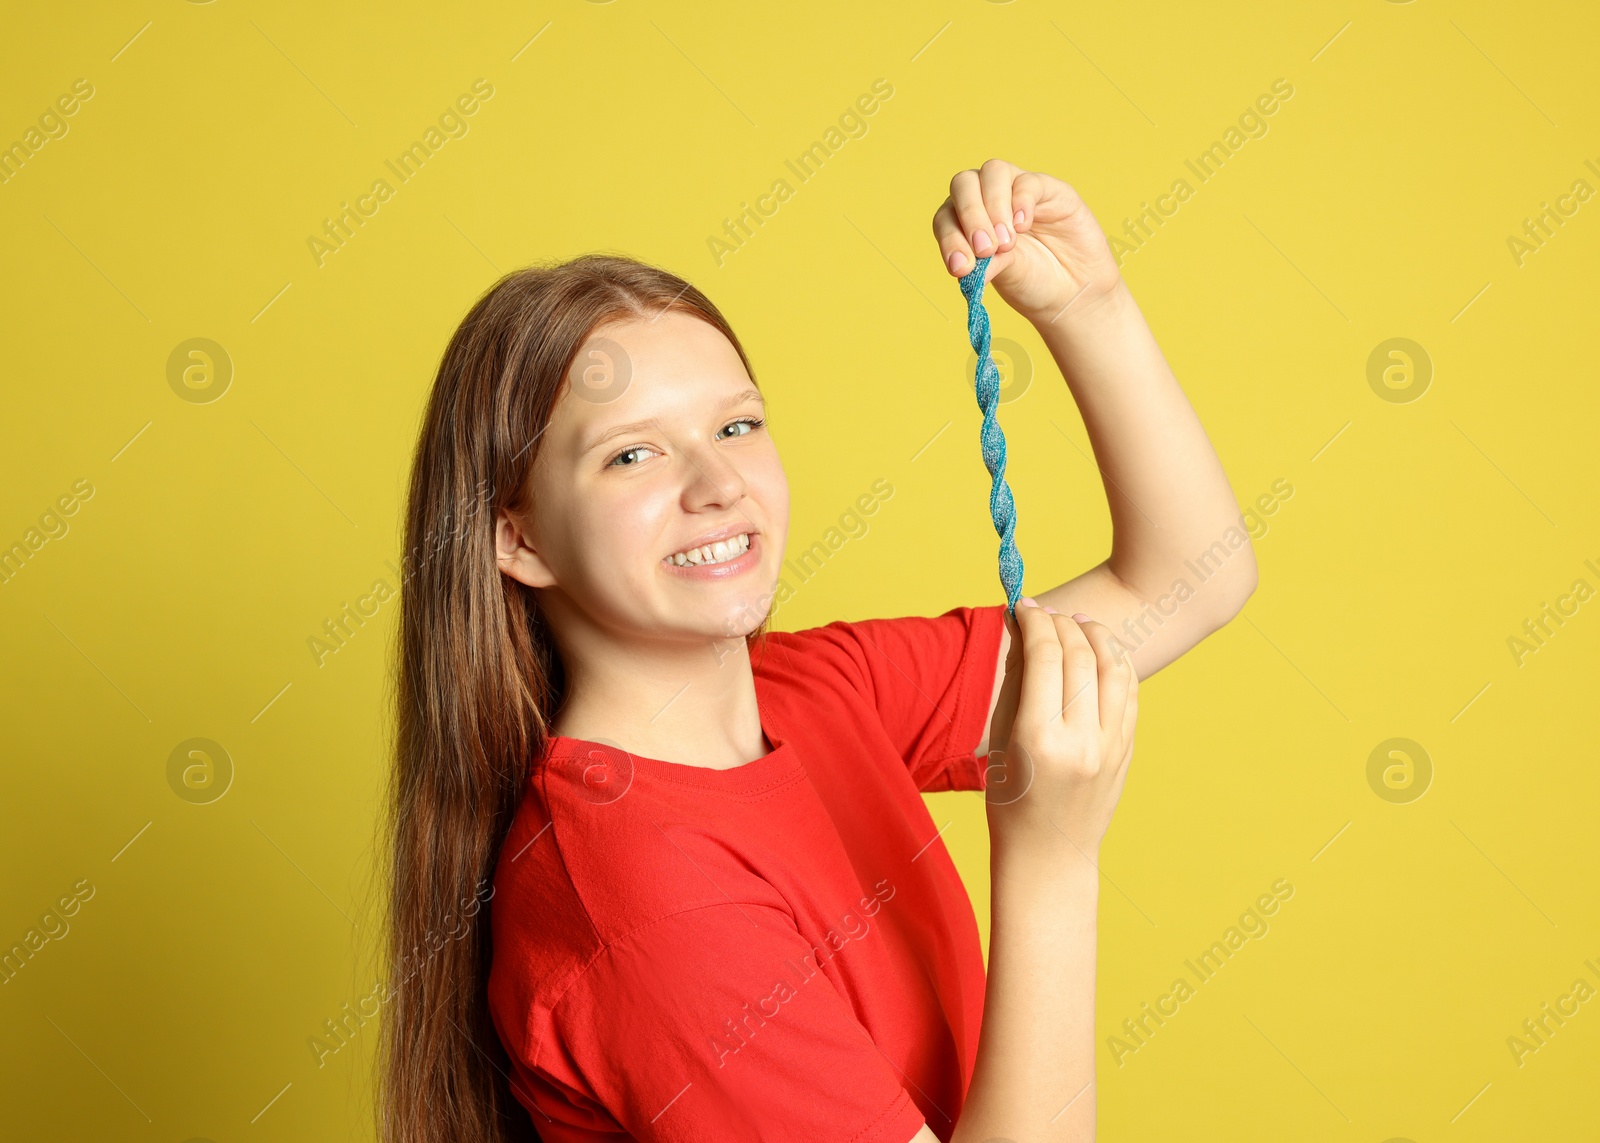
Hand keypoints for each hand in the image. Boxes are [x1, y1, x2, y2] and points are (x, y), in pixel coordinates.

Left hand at [932, 159, 1122, 325]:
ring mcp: (1017, 190)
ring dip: (993, 205)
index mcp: (968, 222)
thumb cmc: (1034, 283)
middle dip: (970, 215)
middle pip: (964, 183)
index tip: (961, 267)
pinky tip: (1023, 226)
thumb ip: (985, 265)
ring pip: (993, 171)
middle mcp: (988, 199)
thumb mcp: (1005, 277)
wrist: (1074, 291)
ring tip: (1007, 242)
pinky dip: (1021, 201)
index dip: (949, 238)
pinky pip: (1028, 181)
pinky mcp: (1049, 189)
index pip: (946, 217)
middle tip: (985, 249)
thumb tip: (964, 266)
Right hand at [984, 598, 1137, 860]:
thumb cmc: (1011, 805)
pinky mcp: (1126, 752)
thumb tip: (1026, 640)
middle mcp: (1080, 740)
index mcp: (1039, 739)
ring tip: (1080, 622)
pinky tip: (1102, 652)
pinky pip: (1128, 694)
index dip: (1034, 621)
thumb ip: (1016, 694)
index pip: (1044, 656)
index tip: (1023, 605)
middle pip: (1080, 656)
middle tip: (1048, 610)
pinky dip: (1116, 663)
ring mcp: (1110, 747)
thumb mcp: (1002, 748)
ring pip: (1113, 669)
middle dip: (1063, 622)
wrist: (1049, 858)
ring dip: (1097, 636)